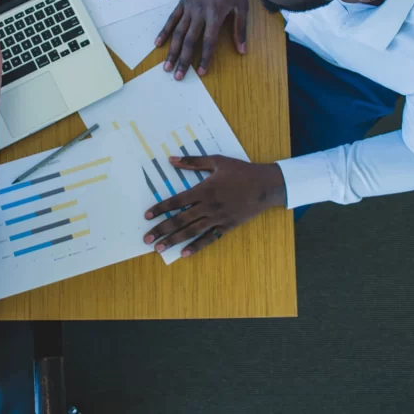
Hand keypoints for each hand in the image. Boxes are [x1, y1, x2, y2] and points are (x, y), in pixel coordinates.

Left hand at [143, 155, 285, 257]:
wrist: (266, 185)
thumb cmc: (241, 171)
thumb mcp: (217, 161)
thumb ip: (193, 162)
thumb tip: (171, 159)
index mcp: (204, 190)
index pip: (176, 201)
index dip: (160, 209)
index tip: (147, 216)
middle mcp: (208, 206)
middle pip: (180, 219)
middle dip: (161, 229)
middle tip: (147, 239)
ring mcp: (217, 218)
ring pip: (191, 231)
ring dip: (174, 240)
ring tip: (159, 248)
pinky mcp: (227, 226)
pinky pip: (209, 239)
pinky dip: (196, 246)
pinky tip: (184, 254)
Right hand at [155, 0, 247, 79]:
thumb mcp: (242, 6)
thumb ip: (240, 29)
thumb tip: (242, 50)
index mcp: (215, 14)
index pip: (208, 41)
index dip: (204, 58)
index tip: (201, 72)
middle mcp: (199, 12)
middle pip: (189, 40)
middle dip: (183, 60)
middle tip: (178, 76)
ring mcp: (189, 6)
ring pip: (178, 32)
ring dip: (171, 51)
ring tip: (167, 66)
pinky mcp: (182, 2)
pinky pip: (171, 19)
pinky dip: (164, 32)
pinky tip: (158, 44)